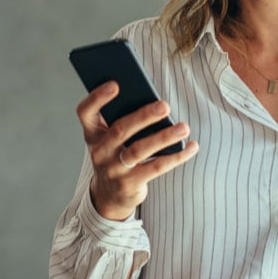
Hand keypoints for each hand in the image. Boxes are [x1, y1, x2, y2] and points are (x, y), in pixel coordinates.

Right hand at [75, 81, 199, 220]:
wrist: (109, 194)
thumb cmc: (116, 154)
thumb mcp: (111, 138)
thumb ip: (124, 119)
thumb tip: (156, 104)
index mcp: (93, 133)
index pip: (85, 112)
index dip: (97, 97)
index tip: (115, 84)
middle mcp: (99, 151)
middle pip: (120, 130)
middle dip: (144, 116)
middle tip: (165, 105)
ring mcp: (113, 169)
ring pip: (139, 150)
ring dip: (164, 137)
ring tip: (184, 127)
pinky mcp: (129, 184)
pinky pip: (156, 167)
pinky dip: (176, 156)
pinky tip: (191, 146)